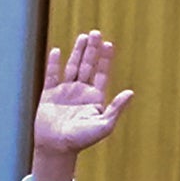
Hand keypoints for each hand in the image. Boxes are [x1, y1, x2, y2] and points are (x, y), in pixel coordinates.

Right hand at [23, 33, 132, 180]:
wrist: (57, 148)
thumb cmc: (82, 139)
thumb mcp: (104, 125)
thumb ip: (116, 108)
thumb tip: (130, 92)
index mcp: (95, 97)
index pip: (102, 73)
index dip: (105, 59)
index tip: (109, 44)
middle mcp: (80, 91)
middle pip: (87, 65)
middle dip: (92, 49)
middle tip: (96, 32)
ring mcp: (64, 92)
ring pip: (72, 67)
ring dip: (77, 52)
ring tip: (82, 36)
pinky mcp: (48, 95)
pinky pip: (52, 76)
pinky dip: (54, 63)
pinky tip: (58, 51)